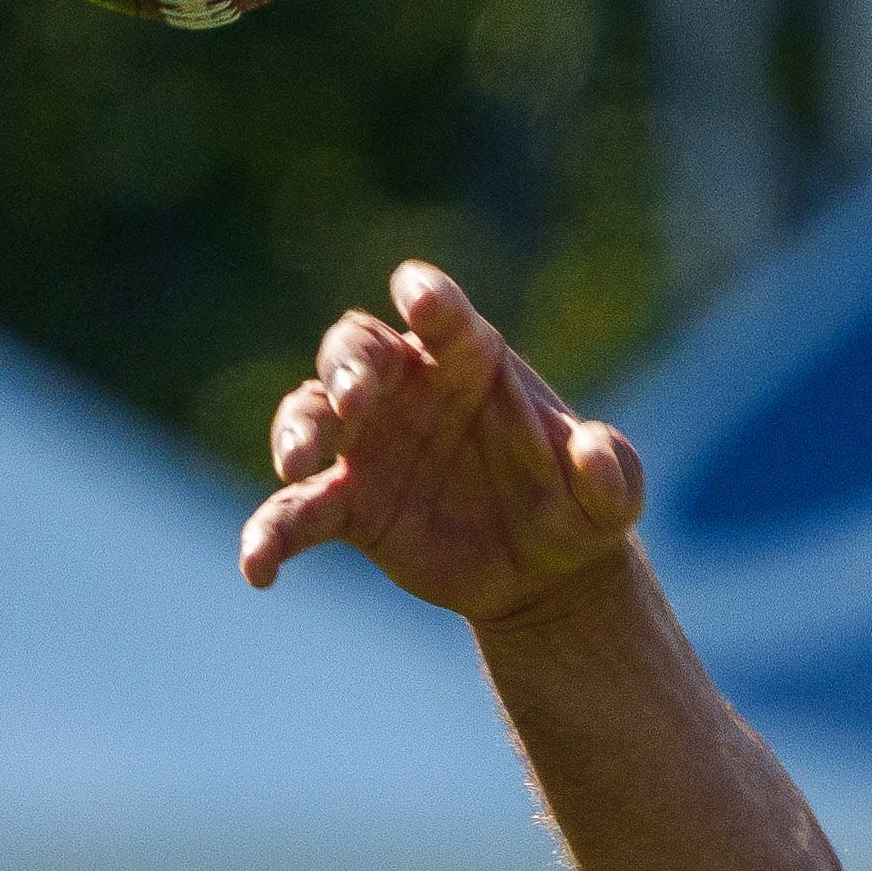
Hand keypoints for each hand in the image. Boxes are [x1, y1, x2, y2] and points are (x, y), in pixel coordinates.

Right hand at [243, 264, 646, 627]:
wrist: (544, 576)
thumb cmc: (576, 509)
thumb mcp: (611, 499)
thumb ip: (612, 472)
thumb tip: (595, 452)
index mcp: (472, 364)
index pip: (444, 317)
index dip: (429, 300)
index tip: (416, 294)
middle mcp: (410, 391)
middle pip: (356, 349)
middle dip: (347, 365)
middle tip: (353, 399)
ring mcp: (370, 447)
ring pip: (309, 412)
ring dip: (295, 429)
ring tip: (296, 464)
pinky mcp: (350, 506)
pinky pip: (296, 513)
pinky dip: (269, 535)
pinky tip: (258, 570)